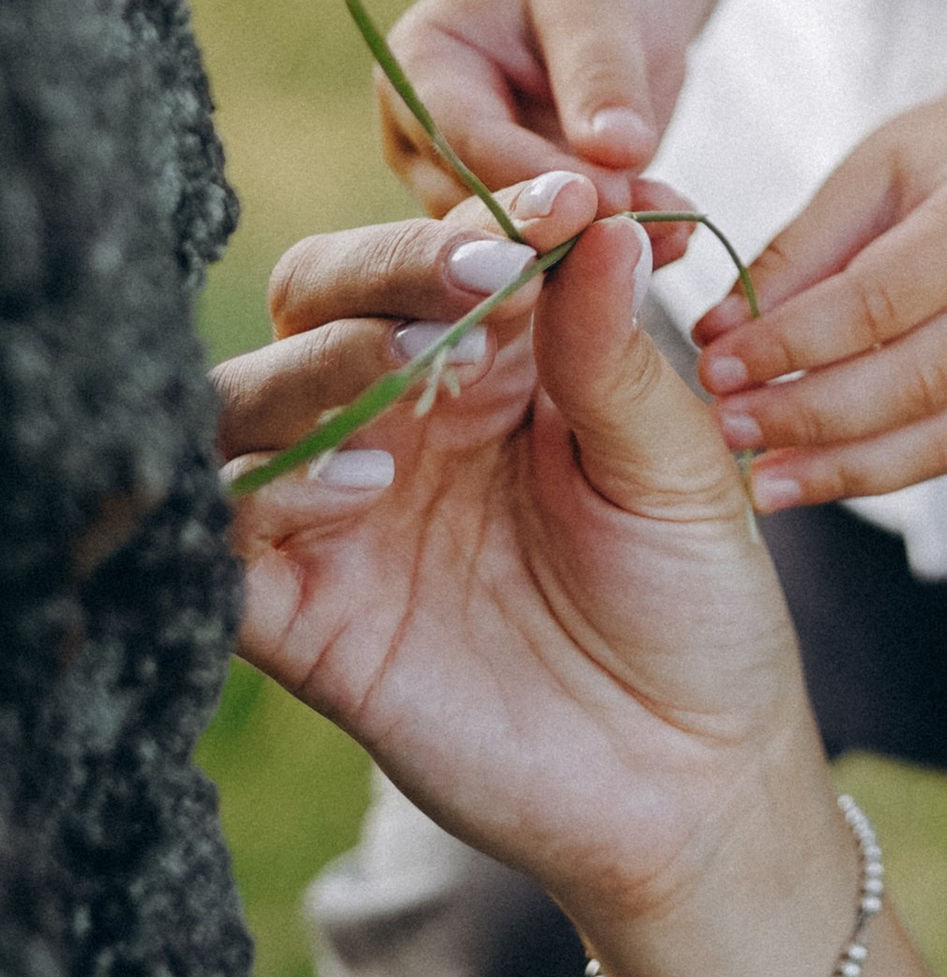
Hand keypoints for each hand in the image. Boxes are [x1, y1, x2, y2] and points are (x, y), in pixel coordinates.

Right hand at [217, 175, 830, 927]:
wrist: (688, 779)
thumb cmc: (694, 603)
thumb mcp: (677, 466)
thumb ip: (616, 351)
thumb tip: (597, 218)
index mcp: (495, 361)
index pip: (449, 246)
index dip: (494, 207)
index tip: (568, 196)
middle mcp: (400, 420)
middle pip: (321, 296)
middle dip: (388, 266)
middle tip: (478, 271)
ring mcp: (341, 516)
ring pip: (243, 400)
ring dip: (311, 365)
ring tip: (406, 372)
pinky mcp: (303, 620)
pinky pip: (221, 541)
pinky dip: (263, 495)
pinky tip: (358, 488)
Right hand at [376, 0, 728, 232]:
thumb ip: (601, 72)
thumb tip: (618, 151)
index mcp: (415, 69)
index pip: (463, 140)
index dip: (533, 177)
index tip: (609, 200)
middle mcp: (420, 140)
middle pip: (476, 208)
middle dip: (563, 228)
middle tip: (644, 238)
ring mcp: (460, 186)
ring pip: (518, 242)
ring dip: (596, 247)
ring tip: (675, 234)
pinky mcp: (512, 216)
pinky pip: (558, 245)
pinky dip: (616, 245)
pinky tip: (675, 239)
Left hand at [692, 17, 946, 507]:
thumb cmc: (946, 163)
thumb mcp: (868, 174)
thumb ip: (797, 255)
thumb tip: (716, 335)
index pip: (881, 300)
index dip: (793, 343)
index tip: (717, 365)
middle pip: (915, 381)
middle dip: (809, 414)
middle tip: (728, 427)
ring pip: (941, 439)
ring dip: (840, 467)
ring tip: (761, 479)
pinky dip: (881, 471)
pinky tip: (817, 474)